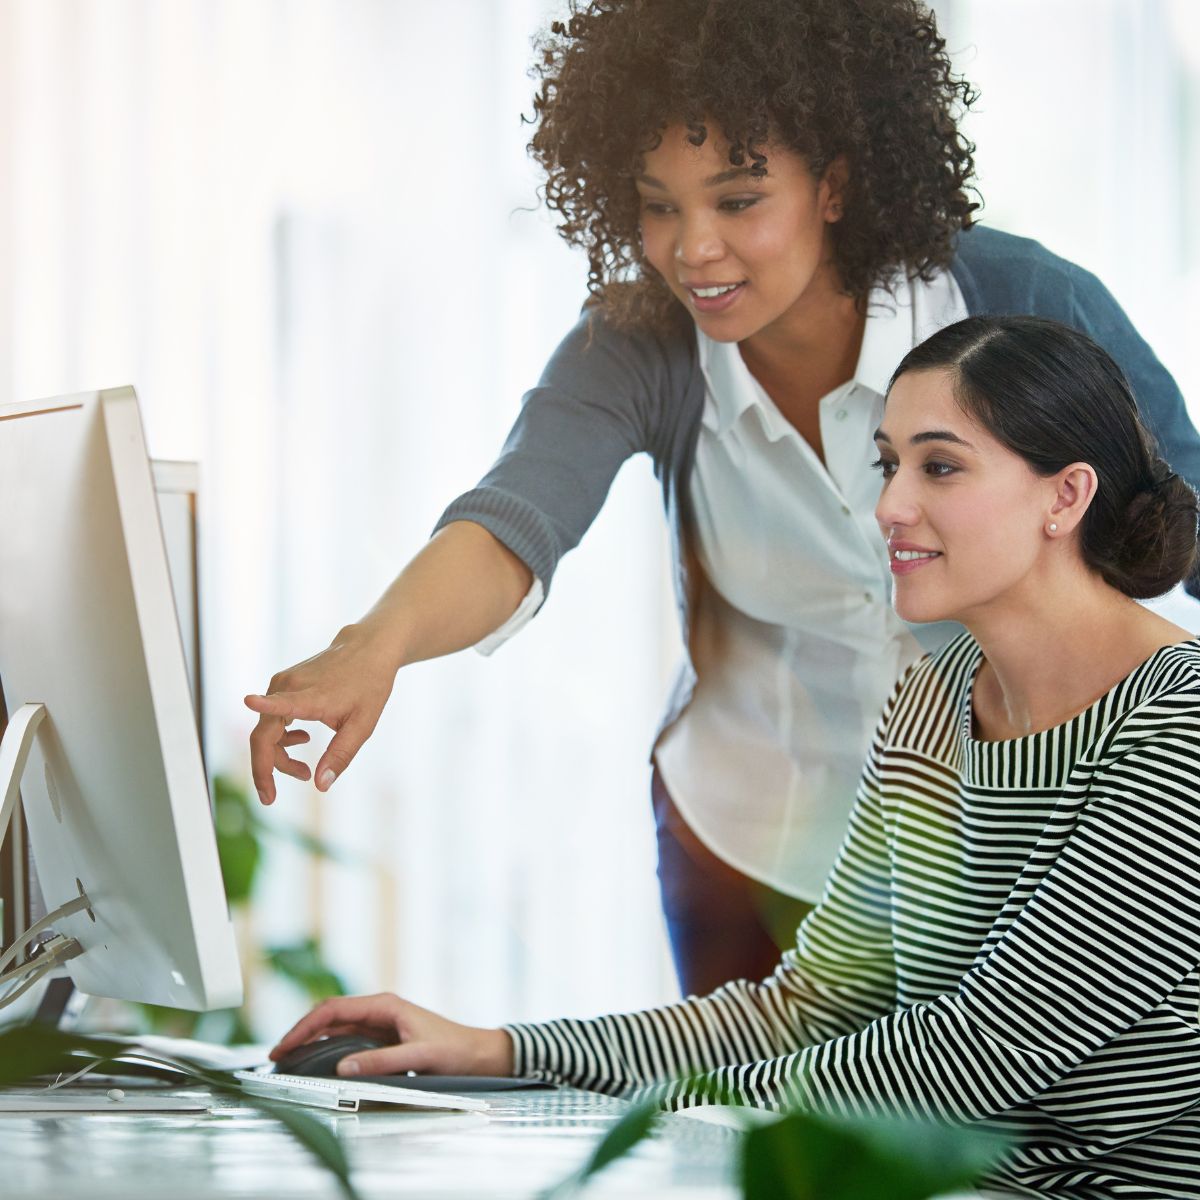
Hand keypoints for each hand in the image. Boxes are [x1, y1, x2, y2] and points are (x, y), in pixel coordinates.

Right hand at [245, 624, 397, 803]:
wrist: (367, 650)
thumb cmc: (369, 686)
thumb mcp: (363, 725)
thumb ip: (341, 755)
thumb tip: (320, 785)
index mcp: (312, 696)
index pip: (284, 701)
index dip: (264, 704)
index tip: (249, 701)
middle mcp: (290, 686)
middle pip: (263, 734)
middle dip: (264, 769)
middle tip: (271, 797)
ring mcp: (282, 683)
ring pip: (265, 729)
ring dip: (277, 755)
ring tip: (304, 772)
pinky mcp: (282, 683)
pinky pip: (270, 718)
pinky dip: (280, 738)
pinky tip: (302, 740)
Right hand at [268, 993, 514, 1077]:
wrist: (477, 1054)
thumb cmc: (454, 1050)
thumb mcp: (420, 1055)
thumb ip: (381, 1061)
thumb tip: (342, 1067)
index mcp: (385, 1005)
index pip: (334, 1009)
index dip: (305, 1026)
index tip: (285, 1045)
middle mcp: (379, 1010)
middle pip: (329, 1016)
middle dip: (301, 1032)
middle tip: (277, 1055)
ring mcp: (380, 1024)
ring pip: (335, 1028)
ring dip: (311, 1040)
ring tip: (288, 1059)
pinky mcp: (382, 1038)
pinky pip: (346, 1040)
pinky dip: (326, 1048)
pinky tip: (315, 1061)